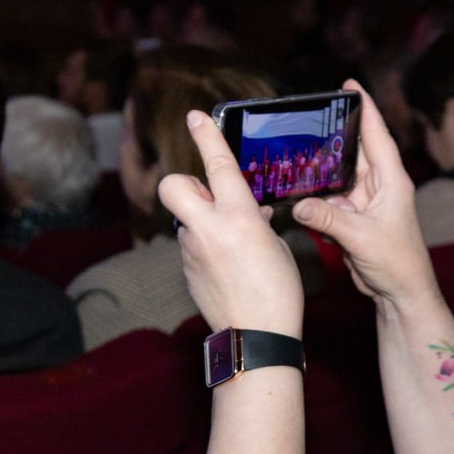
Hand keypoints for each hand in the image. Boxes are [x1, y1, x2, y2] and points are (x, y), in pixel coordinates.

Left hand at [158, 110, 303, 337]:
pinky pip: (192, 244)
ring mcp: (192, 250)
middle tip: (208, 196)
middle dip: (186, 183)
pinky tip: (228, 267)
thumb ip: (255, 222)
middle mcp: (209, 229)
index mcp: (239, 218)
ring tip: (234, 246)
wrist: (257, 336)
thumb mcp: (276, 246)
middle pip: (174, 186)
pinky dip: (206, 246)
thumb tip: (247, 211)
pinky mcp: (186, 270)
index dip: (207, 135)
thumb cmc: (278, 291)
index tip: (196, 116)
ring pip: (187, 218)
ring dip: (204, 221)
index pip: (218, 165)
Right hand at [292, 80, 438, 311]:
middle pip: (353, 149)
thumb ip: (329, 220)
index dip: (365, 108)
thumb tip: (300, 205)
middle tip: (310, 112)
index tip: (350, 84)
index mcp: (391, 180)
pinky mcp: (353, 218)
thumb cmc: (397, 263)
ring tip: (295, 148)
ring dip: (320, 166)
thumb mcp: (362, 238)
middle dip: (334, 131)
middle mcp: (379, 186)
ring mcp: (365, 202)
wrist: (401, 293)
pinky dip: (315, 194)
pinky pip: (330, 198)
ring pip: (338, 174)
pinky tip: (297, 188)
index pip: (377, 134)